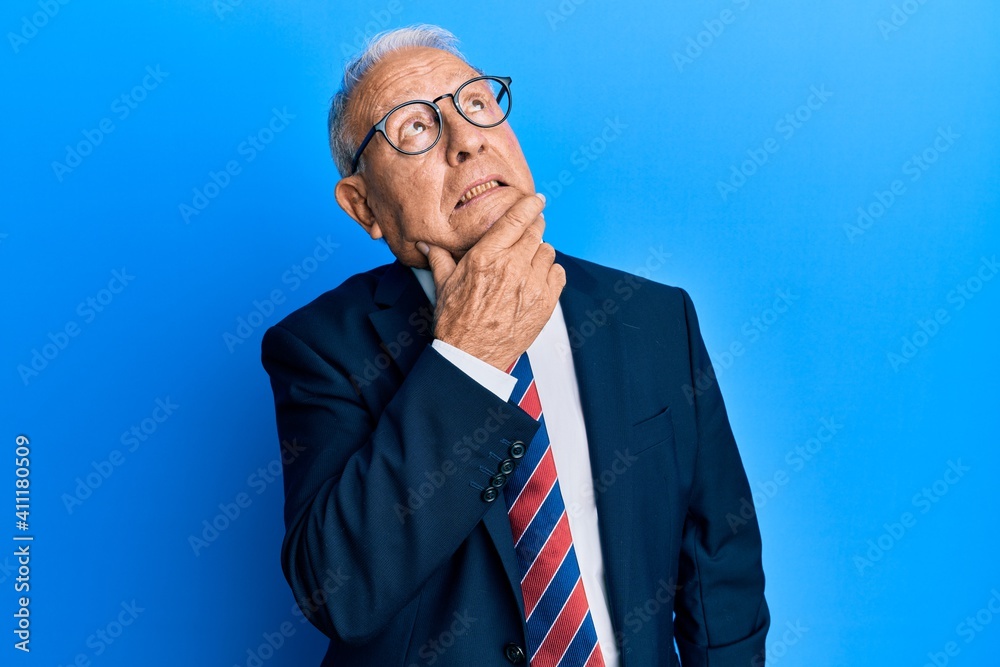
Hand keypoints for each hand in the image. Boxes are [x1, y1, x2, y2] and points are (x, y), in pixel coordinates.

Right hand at [416, 193, 564, 371]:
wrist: (471, 356)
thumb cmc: (456, 321)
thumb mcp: (444, 285)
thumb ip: (439, 259)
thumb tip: (426, 244)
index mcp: (486, 256)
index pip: (516, 219)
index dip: (530, 205)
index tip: (537, 199)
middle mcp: (511, 266)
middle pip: (536, 232)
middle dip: (535, 228)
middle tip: (530, 231)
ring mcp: (531, 285)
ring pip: (548, 252)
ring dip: (540, 253)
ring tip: (528, 262)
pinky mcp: (545, 303)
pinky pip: (558, 274)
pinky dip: (551, 272)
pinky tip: (538, 278)